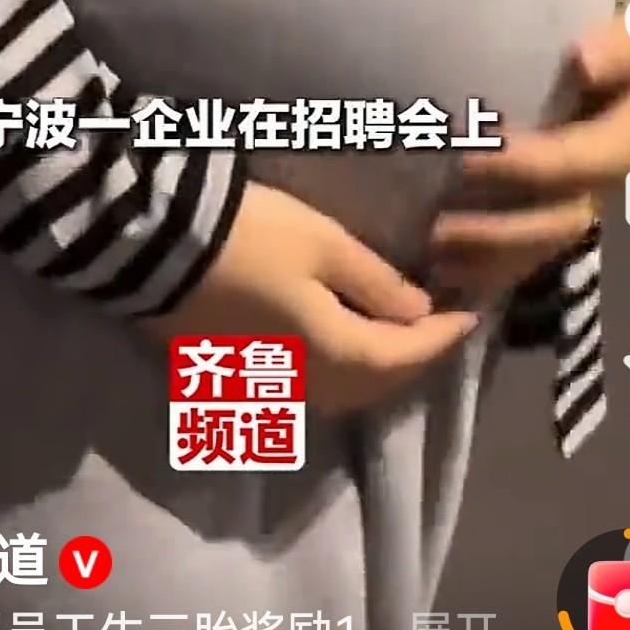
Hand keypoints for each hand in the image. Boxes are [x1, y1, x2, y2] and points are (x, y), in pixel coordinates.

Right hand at [144, 181, 479, 415]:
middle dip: (413, 360)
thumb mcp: (324, 245)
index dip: (442, 336)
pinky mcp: (232, 375)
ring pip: (339, 393)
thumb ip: (376, 283)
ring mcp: (264, 384)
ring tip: (398, 338)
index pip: (405, 356)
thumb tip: (417, 312)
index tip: (473, 313)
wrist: (155, 244)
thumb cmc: (252, 236)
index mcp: (335, 355)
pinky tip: (341, 345)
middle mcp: (304, 385)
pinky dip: (336, 371)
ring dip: (375, 372)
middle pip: (374, 386)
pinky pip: (304, 386)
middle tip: (441, 330)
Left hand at [427, 6, 629, 305]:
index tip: (472, 159)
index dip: (532, 168)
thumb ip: (625, 46)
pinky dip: (492, 269)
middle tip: (440, 229)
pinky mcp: (563, 208)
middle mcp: (609, 182)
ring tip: (434, 260)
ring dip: (491, 260)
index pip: (587, 164)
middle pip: (563, 220)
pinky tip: (446, 276)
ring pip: (545, 247)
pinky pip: (533, 253)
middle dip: (502, 232)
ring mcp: (586, 199)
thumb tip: (584, 59)